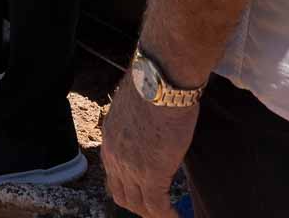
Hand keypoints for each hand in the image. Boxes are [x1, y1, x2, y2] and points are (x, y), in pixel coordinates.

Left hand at [100, 84, 197, 214]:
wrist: (159, 83)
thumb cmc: (153, 85)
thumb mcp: (135, 107)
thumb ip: (137, 123)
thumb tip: (150, 125)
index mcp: (110, 139)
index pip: (113, 175)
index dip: (128, 187)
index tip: (142, 192)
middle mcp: (114, 156)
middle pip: (122, 194)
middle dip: (138, 205)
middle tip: (155, 208)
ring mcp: (130, 168)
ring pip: (138, 204)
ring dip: (152, 214)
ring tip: (168, 215)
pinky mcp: (151, 174)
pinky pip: (157, 206)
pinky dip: (167, 216)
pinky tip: (178, 217)